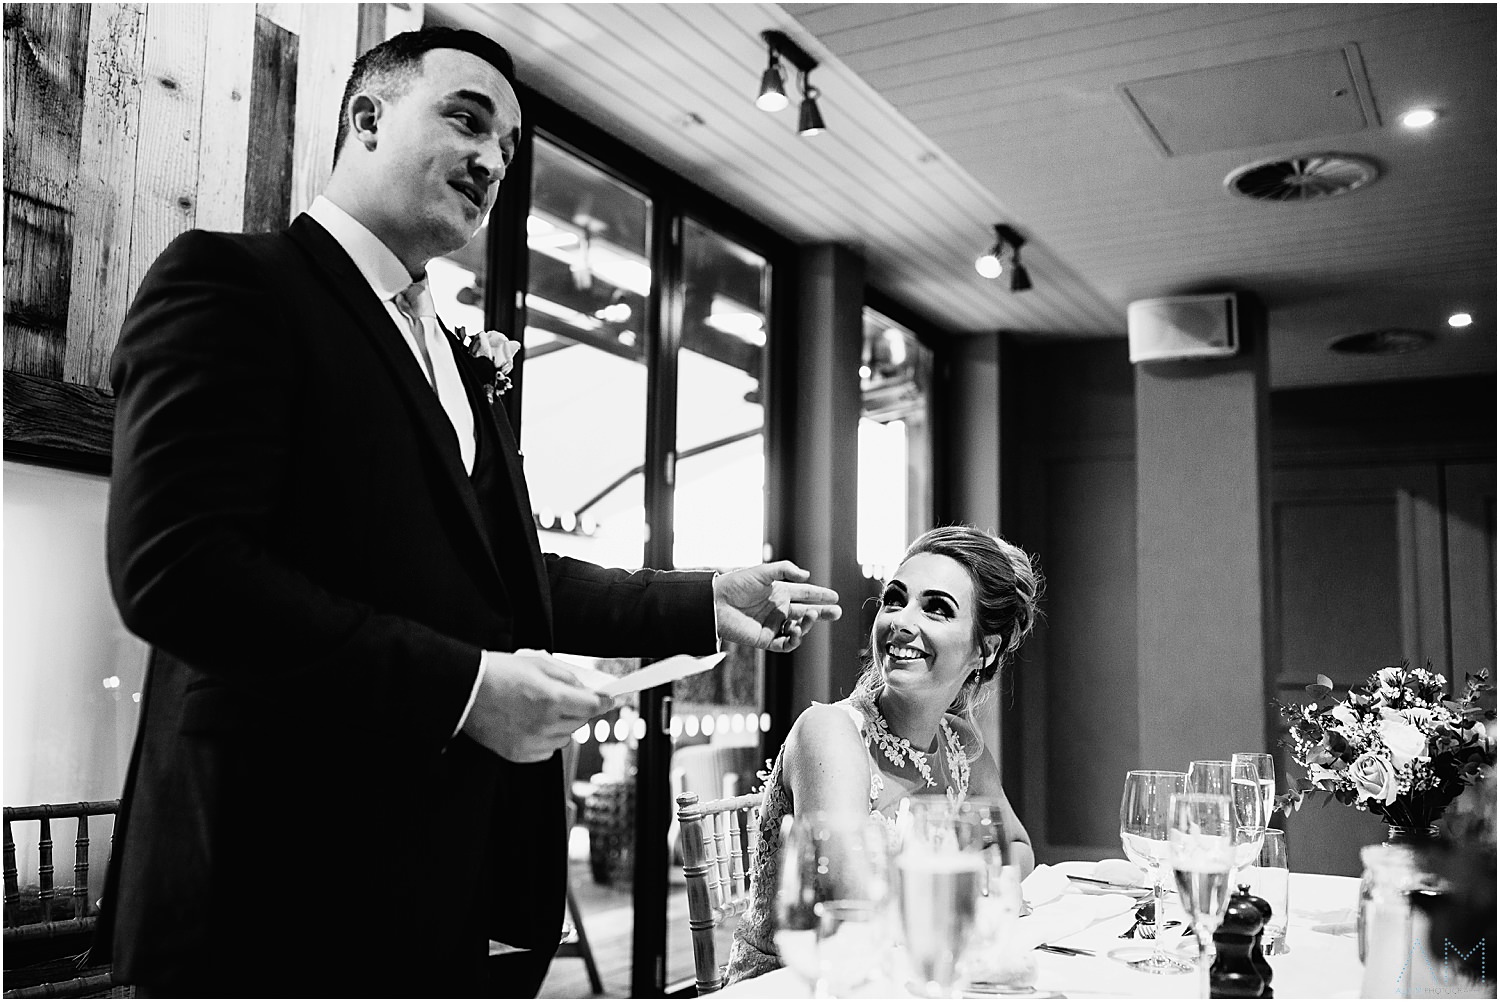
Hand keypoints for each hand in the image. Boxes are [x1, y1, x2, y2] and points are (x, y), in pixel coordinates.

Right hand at [461, 650, 615, 762]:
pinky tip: (532, 724)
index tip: (610, 700)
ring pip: (565, 739)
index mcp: (551, 699)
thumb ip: (567, 678)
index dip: (604, 702)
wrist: (466, 690)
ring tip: (543, 709)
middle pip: (580, 723)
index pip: (592, 706)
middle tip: (567, 698)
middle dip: (579, 710)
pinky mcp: (518, 753)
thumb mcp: (538, 664)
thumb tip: (587, 690)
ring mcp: (531, 742)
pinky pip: (547, 752)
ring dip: (563, 725)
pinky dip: (546, 740)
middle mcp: (543, 724)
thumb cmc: (498, 673)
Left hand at [713, 561, 841, 652]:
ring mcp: (773, 624)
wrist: (715, 602)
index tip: (835, 596)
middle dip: (823, 612)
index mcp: (779, 592)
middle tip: (837, 612)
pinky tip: (796, 631)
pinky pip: (785, 643)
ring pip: (798, 628)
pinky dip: (794, 640)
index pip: (804, 593)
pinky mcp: (765, 639)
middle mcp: (778, 609)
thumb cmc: (736, 584)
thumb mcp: (763, 571)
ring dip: (808, 624)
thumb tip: (807, 576)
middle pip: (806, 612)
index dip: (819, 594)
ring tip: (811, 616)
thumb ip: (785, 570)